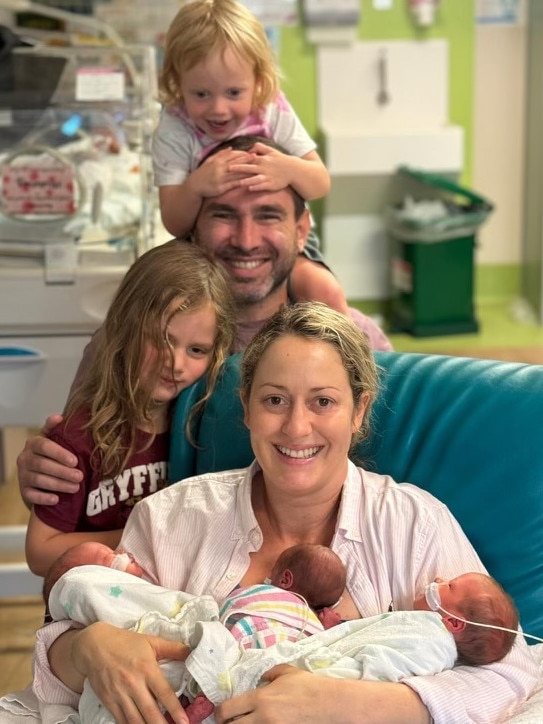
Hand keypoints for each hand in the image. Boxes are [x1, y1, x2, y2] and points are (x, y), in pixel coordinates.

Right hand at [17, 414, 82, 505]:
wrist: (37, 474)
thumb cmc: (50, 454)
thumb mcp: (52, 439)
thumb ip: (55, 429)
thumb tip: (59, 417)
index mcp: (33, 443)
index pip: (44, 446)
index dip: (59, 454)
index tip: (75, 461)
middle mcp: (24, 458)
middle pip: (43, 465)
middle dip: (63, 472)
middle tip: (80, 477)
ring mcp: (22, 475)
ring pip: (40, 480)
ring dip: (59, 485)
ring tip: (75, 487)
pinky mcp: (23, 491)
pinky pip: (31, 495)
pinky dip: (44, 498)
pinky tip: (56, 499)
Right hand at [73, 623, 189, 723]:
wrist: (94, 646)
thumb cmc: (125, 642)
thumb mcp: (151, 641)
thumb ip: (173, 648)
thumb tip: (192, 652)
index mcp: (146, 668)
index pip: (163, 692)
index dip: (175, 709)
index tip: (185, 722)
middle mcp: (133, 684)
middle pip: (150, 711)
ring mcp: (119, 694)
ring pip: (135, 720)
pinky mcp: (108, 702)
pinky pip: (121, 720)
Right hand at [189, 148, 253, 197]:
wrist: (194, 185)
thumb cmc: (203, 173)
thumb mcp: (209, 161)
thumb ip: (220, 154)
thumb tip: (230, 148)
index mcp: (218, 161)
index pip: (232, 155)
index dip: (243, 154)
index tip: (252, 152)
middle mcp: (220, 168)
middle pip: (235, 163)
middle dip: (246, 160)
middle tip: (257, 157)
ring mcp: (220, 178)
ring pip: (235, 173)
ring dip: (246, 171)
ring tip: (256, 169)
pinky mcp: (220, 187)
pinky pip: (232, 184)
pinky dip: (239, 182)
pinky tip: (247, 182)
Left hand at [215, 665, 336, 723]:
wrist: (329, 704)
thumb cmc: (308, 686)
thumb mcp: (286, 672)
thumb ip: (268, 673)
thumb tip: (259, 678)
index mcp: (260, 698)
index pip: (227, 709)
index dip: (219, 713)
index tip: (221, 713)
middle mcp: (262, 718)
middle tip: (230, 722)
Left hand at [228, 142, 292, 192]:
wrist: (293, 169)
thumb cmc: (281, 160)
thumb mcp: (271, 151)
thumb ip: (260, 148)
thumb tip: (250, 148)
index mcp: (262, 159)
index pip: (248, 159)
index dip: (239, 159)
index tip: (229, 160)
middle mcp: (264, 167)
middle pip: (249, 167)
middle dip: (239, 168)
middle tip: (228, 169)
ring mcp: (267, 176)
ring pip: (255, 178)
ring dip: (247, 180)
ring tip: (239, 182)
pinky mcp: (271, 184)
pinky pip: (262, 186)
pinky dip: (256, 187)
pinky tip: (250, 188)